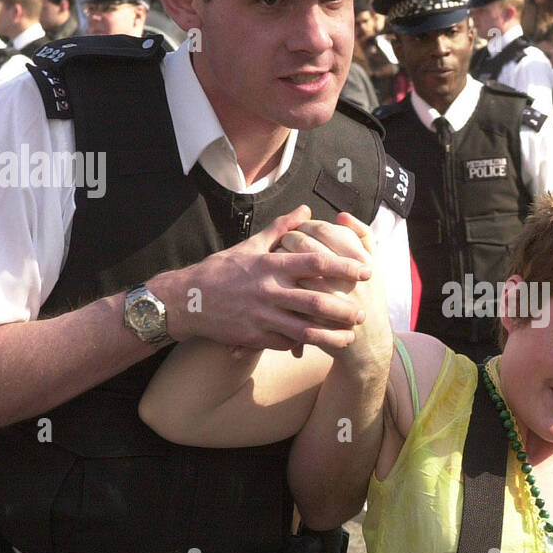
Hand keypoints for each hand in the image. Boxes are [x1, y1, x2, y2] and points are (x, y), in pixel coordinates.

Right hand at [154, 205, 374, 352]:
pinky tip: (318, 342)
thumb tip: (306, 209)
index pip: (314, 262)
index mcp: (270, 265)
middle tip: (362, 313)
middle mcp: (268, 291)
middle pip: (315, 302)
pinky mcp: (254, 337)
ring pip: (305, 330)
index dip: (344, 266)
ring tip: (349, 337)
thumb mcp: (250, 245)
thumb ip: (281, 229)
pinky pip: (287, 343)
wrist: (187, 301)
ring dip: (331, 335)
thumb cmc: (222, 270)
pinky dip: (304, 343)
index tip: (365, 271)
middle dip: (344, 309)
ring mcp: (261, 317)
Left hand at [278, 213, 391, 364]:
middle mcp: (343, 278)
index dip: (307, 225)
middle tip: (286, 240)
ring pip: (291, 267)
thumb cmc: (369, 298)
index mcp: (358, 260)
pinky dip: (279, 284)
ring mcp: (326, 299)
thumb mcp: (375, 264)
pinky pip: (287, 292)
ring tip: (280, 258)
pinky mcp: (313, 318)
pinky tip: (277, 281)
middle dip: (289, 238)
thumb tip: (341, 216)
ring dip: (280, 259)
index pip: (322, 230)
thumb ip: (363, 235)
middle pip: (303, 245)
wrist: (367, 343)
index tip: (301, 227)